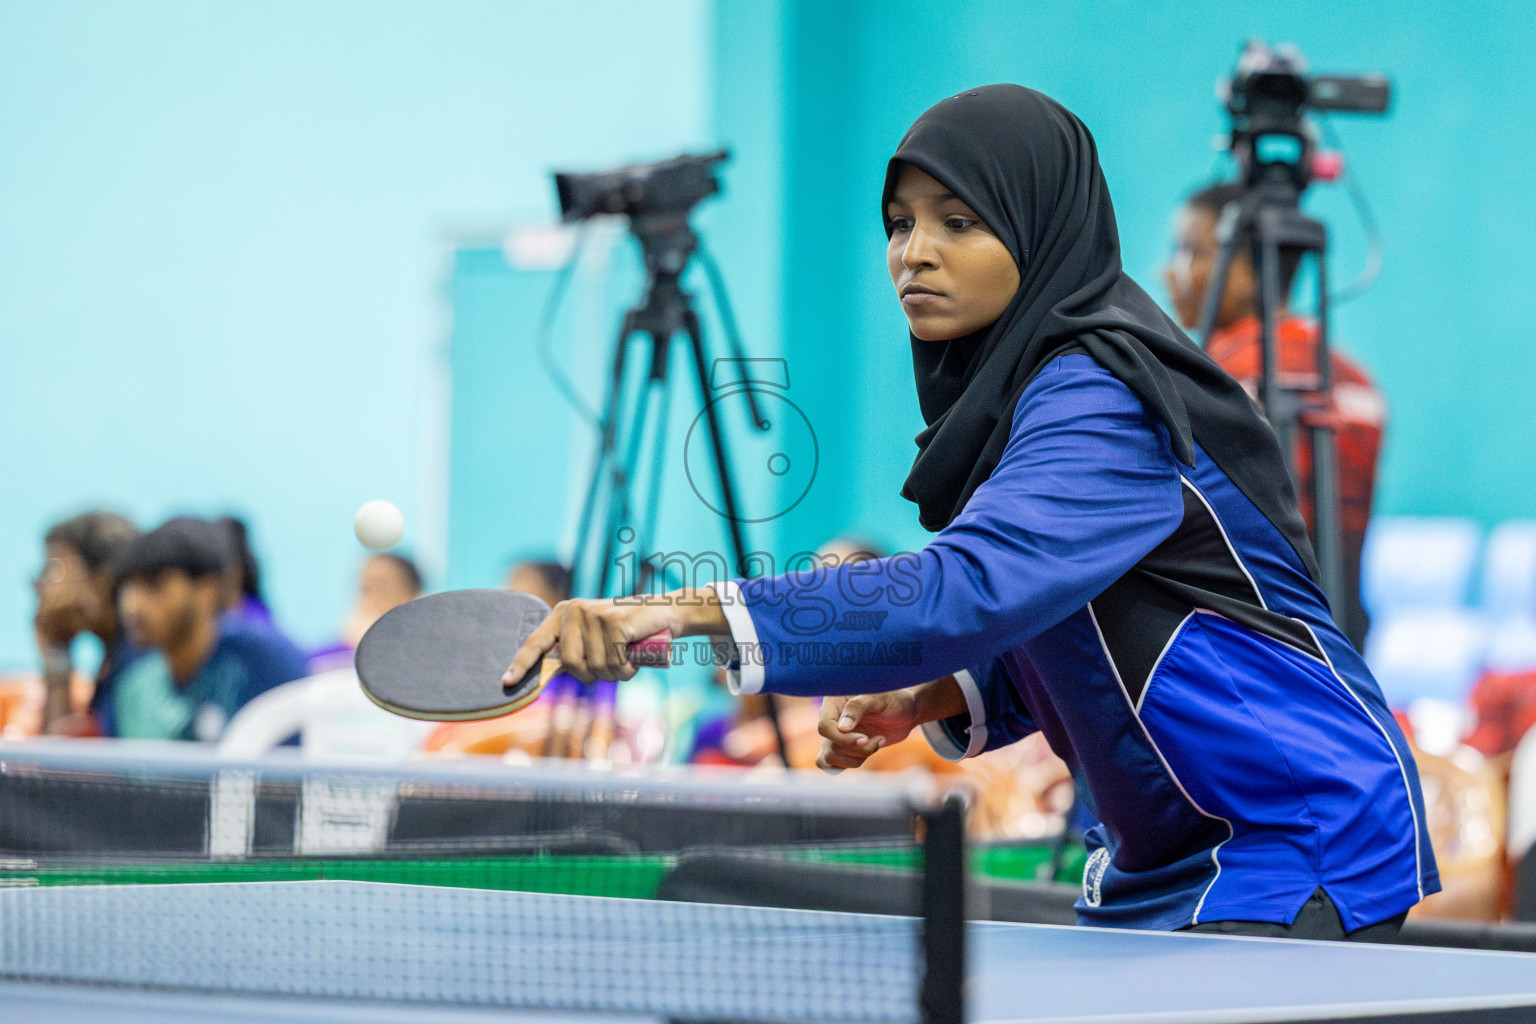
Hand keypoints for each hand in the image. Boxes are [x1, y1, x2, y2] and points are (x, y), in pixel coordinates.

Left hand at [503, 595, 678, 685]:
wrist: (664, 613)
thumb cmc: (628, 632)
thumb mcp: (594, 638)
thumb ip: (573, 650)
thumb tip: (550, 672)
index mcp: (564, 613)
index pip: (536, 641)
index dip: (522, 664)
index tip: (507, 682)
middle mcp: (575, 611)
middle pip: (571, 665)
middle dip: (592, 675)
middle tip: (612, 667)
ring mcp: (594, 615)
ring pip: (595, 667)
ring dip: (615, 674)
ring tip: (627, 659)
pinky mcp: (615, 622)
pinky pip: (614, 663)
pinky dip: (627, 670)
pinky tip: (635, 659)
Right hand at [816, 690, 919, 772]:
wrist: (904, 712)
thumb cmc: (892, 700)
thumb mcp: (878, 698)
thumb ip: (858, 707)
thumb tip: (842, 727)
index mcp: (834, 702)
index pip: (825, 726)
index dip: (842, 738)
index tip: (865, 739)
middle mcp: (831, 719)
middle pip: (830, 746)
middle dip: (856, 750)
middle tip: (879, 741)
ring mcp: (835, 735)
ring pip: (831, 759)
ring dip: (857, 758)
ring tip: (877, 743)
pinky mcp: (842, 748)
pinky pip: (830, 764)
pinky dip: (848, 764)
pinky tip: (867, 754)